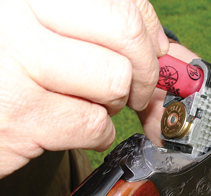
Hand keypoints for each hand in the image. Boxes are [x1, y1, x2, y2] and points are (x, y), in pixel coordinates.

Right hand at [0, 0, 168, 178]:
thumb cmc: (9, 62)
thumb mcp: (42, 26)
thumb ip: (101, 26)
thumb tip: (160, 45)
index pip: (121, 2)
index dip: (147, 31)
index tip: (152, 51)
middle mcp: (16, 15)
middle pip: (125, 34)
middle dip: (144, 70)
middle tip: (134, 87)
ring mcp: (13, 64)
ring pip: (114, 81)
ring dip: (113, 102)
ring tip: (89, 102)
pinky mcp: (18, 117)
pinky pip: (94, 124)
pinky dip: (97, 133)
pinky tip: (72, 125)